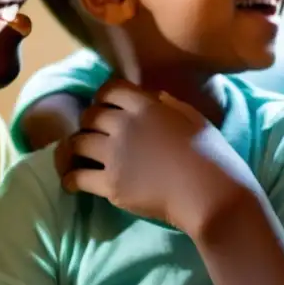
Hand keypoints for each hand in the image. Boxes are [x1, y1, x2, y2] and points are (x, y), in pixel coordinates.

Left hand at [57, 78, 258, 235]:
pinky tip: (73, 181)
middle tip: (94, 133)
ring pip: (77, 143)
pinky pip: (77, 177)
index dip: (103, 97)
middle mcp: (124, 126)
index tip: (105, 106)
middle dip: (89, 122)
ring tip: (80, 156)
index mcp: (146, 106)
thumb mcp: (193, 118)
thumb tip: (153, 98)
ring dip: (76, 148)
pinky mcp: (111, 185)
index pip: (109, 90)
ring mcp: (114, 156)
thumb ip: (168, 105)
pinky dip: (71, 178)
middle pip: (89, 116)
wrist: (210, 194)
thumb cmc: (212, 155)